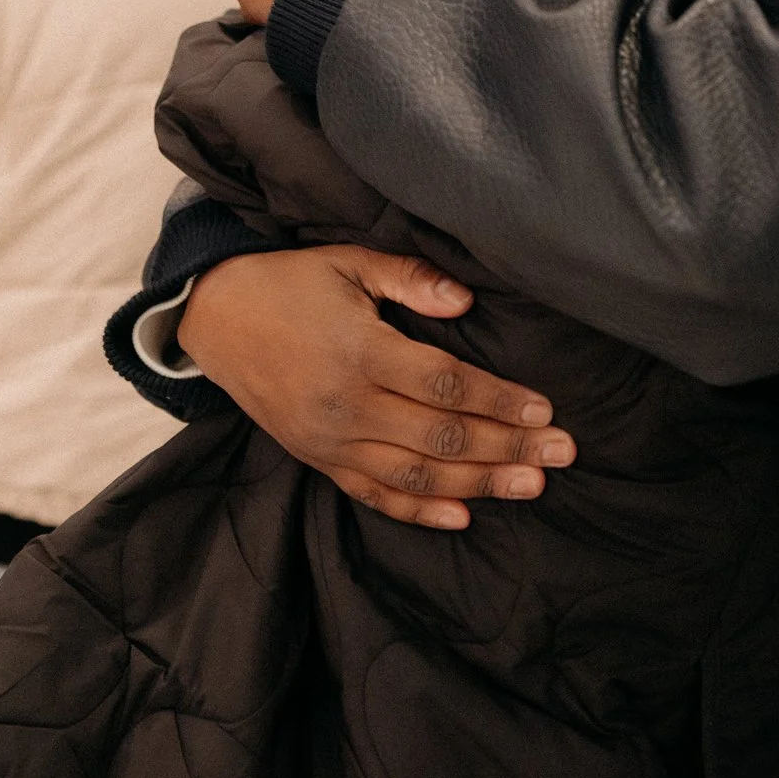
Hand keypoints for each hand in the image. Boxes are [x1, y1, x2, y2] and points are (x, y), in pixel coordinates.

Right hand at [180, 245, 576, 528]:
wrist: (214, 318)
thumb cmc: (291, 283)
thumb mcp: (348, 262)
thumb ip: (410, 278)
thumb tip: (467, 301)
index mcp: (359, 351)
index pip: (444, 384)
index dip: (498, 400)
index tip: (545, 410)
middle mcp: (346, 404)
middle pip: (441, 437)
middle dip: (508, 448)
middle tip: (564, 453)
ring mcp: (330, 440)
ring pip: (415, 475)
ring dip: (479, 484)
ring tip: (532, 486)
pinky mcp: (317, 459)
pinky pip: (373, 495)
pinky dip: (420, 510)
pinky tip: (463, 515)